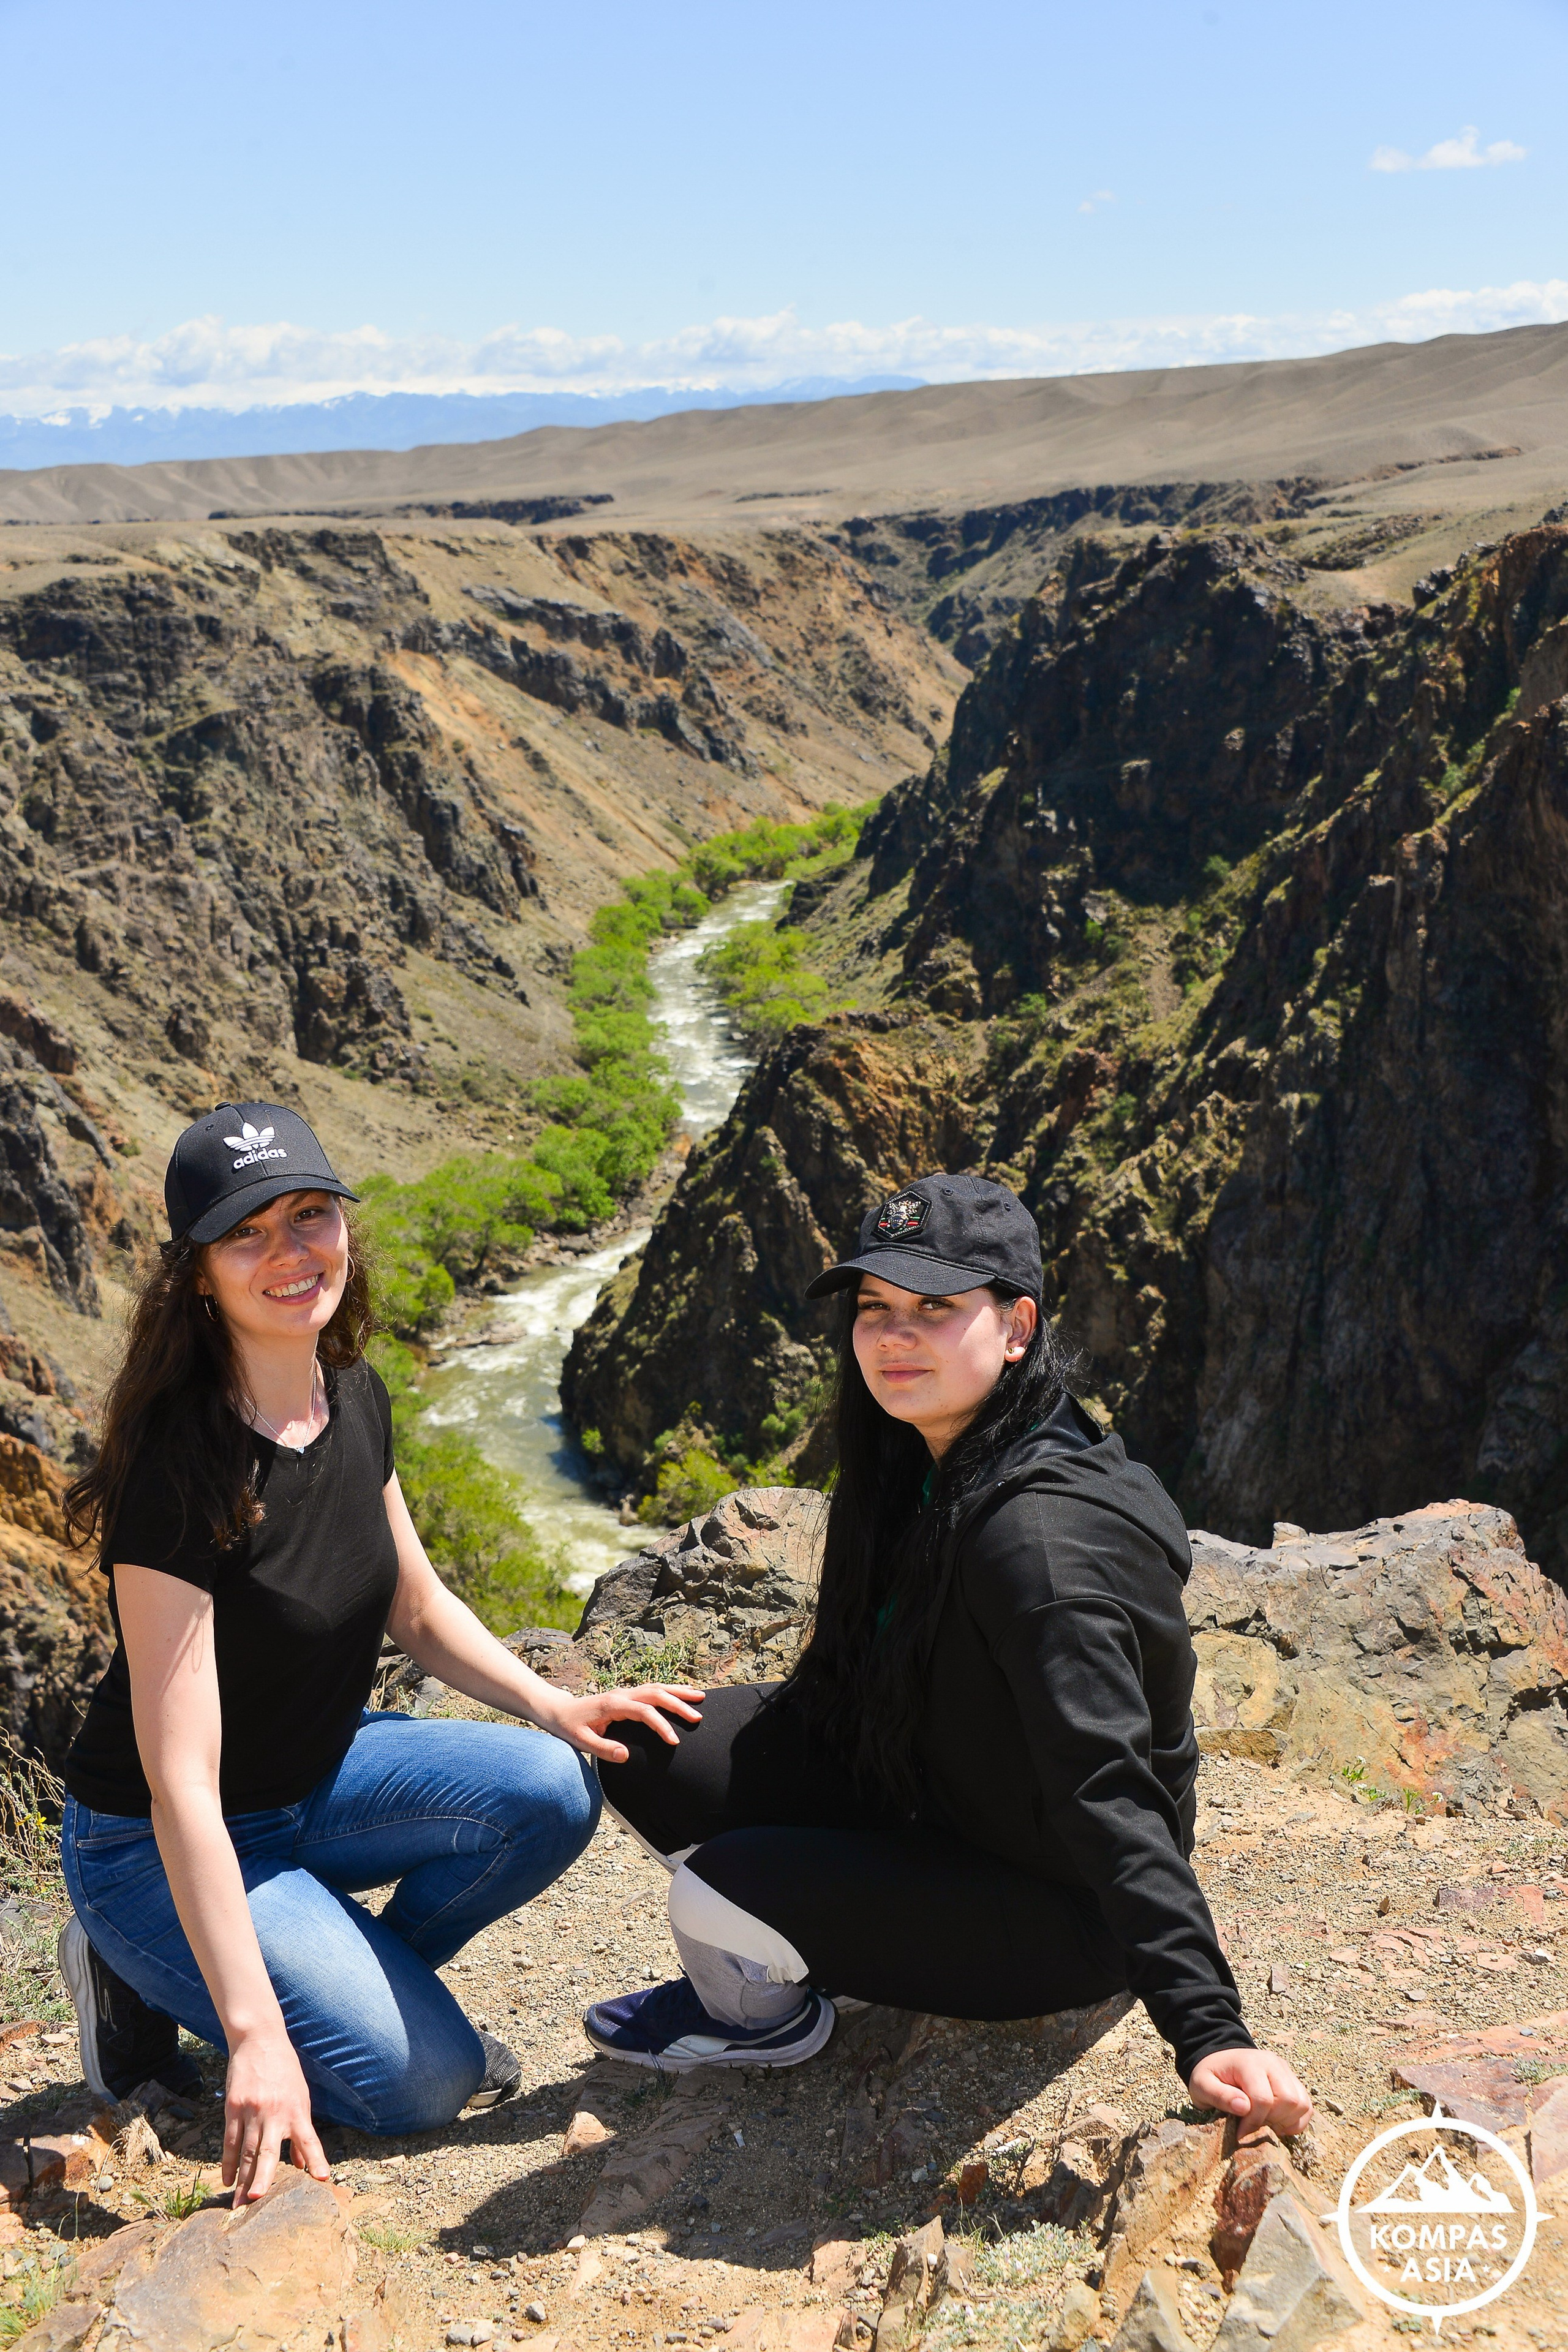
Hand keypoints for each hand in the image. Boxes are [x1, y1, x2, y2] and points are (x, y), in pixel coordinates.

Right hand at [222, 2025, 330, 2205]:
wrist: (260, 2040)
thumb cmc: (285, 2071)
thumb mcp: (301, 2097)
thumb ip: (301, 2130)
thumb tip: (301, 2165)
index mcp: (297, 2110)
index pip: (309, 2139)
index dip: (316, 2159)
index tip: (323, 2178)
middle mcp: (275, 2112)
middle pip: (268, 2150)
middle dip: (263, 2177)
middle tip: (257, 2200)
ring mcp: (252, 2110)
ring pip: (246, 2151)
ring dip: (242, 2179)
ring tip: (238, 2205)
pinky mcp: (233, 2107)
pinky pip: (230, 2140)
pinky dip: (228, 2162)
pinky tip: (227, 2180)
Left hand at [540, 1683, 703, 1762]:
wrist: (559, 1710)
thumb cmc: (569, 1727)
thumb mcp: (581, 1741)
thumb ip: (602, 1749)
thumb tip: (625, 1756)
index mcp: (613, 1705)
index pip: (644, 1712)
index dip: (661, 1725)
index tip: (674, 1741)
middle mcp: (622, 1694)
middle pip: (656, 1693)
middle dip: (679, 1704)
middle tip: (698, 1717)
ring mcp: (625, 1692)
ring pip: (657, 1686)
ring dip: (678, 1691)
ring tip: (700, 1697)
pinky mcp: (627, 1694)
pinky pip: (652, 1689)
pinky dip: (670, 1690)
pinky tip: (682, 1694)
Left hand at [1188, 2046, 1312, 2138]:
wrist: (1220, 2059)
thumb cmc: (1210, 2074)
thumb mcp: (1202, 2084)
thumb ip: (1219, 2096)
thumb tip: (1244, 2107)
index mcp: (1249, 2064)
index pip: (1263, 2099)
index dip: (1253, 2122)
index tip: (1240, 2132)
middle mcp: (1273, 2064)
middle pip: (1289, 2101)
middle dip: (1272, 2121)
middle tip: (1254, 2125)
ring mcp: (1285, 2070)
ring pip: (1302, 2103)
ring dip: (1286, 2121)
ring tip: (1266, 2123)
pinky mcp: (1292, 2080)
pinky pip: (1306, 2105)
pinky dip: (1296, 2120)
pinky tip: (1278, 2124)